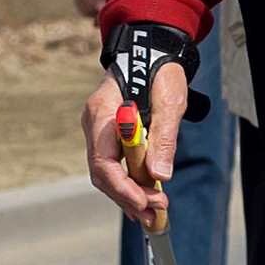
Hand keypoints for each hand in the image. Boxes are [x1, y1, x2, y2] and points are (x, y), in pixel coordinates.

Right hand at [85, 44, 189, 226]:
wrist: (153, 49)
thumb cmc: (161, 69)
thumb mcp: (170, 100)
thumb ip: (163, 137)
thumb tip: (159, 175)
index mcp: (102, 113)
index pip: (102, 162)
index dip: (123, 188)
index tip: (146, 204)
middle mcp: (94, 124)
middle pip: (103, 174)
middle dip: (129, 198)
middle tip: (157, 216)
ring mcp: (100, 131)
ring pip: (108, 174)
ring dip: (130, 196)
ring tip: (155, 216)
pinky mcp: (110, 136)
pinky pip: (115, 166)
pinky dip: (130, 185)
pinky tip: (146, 200)